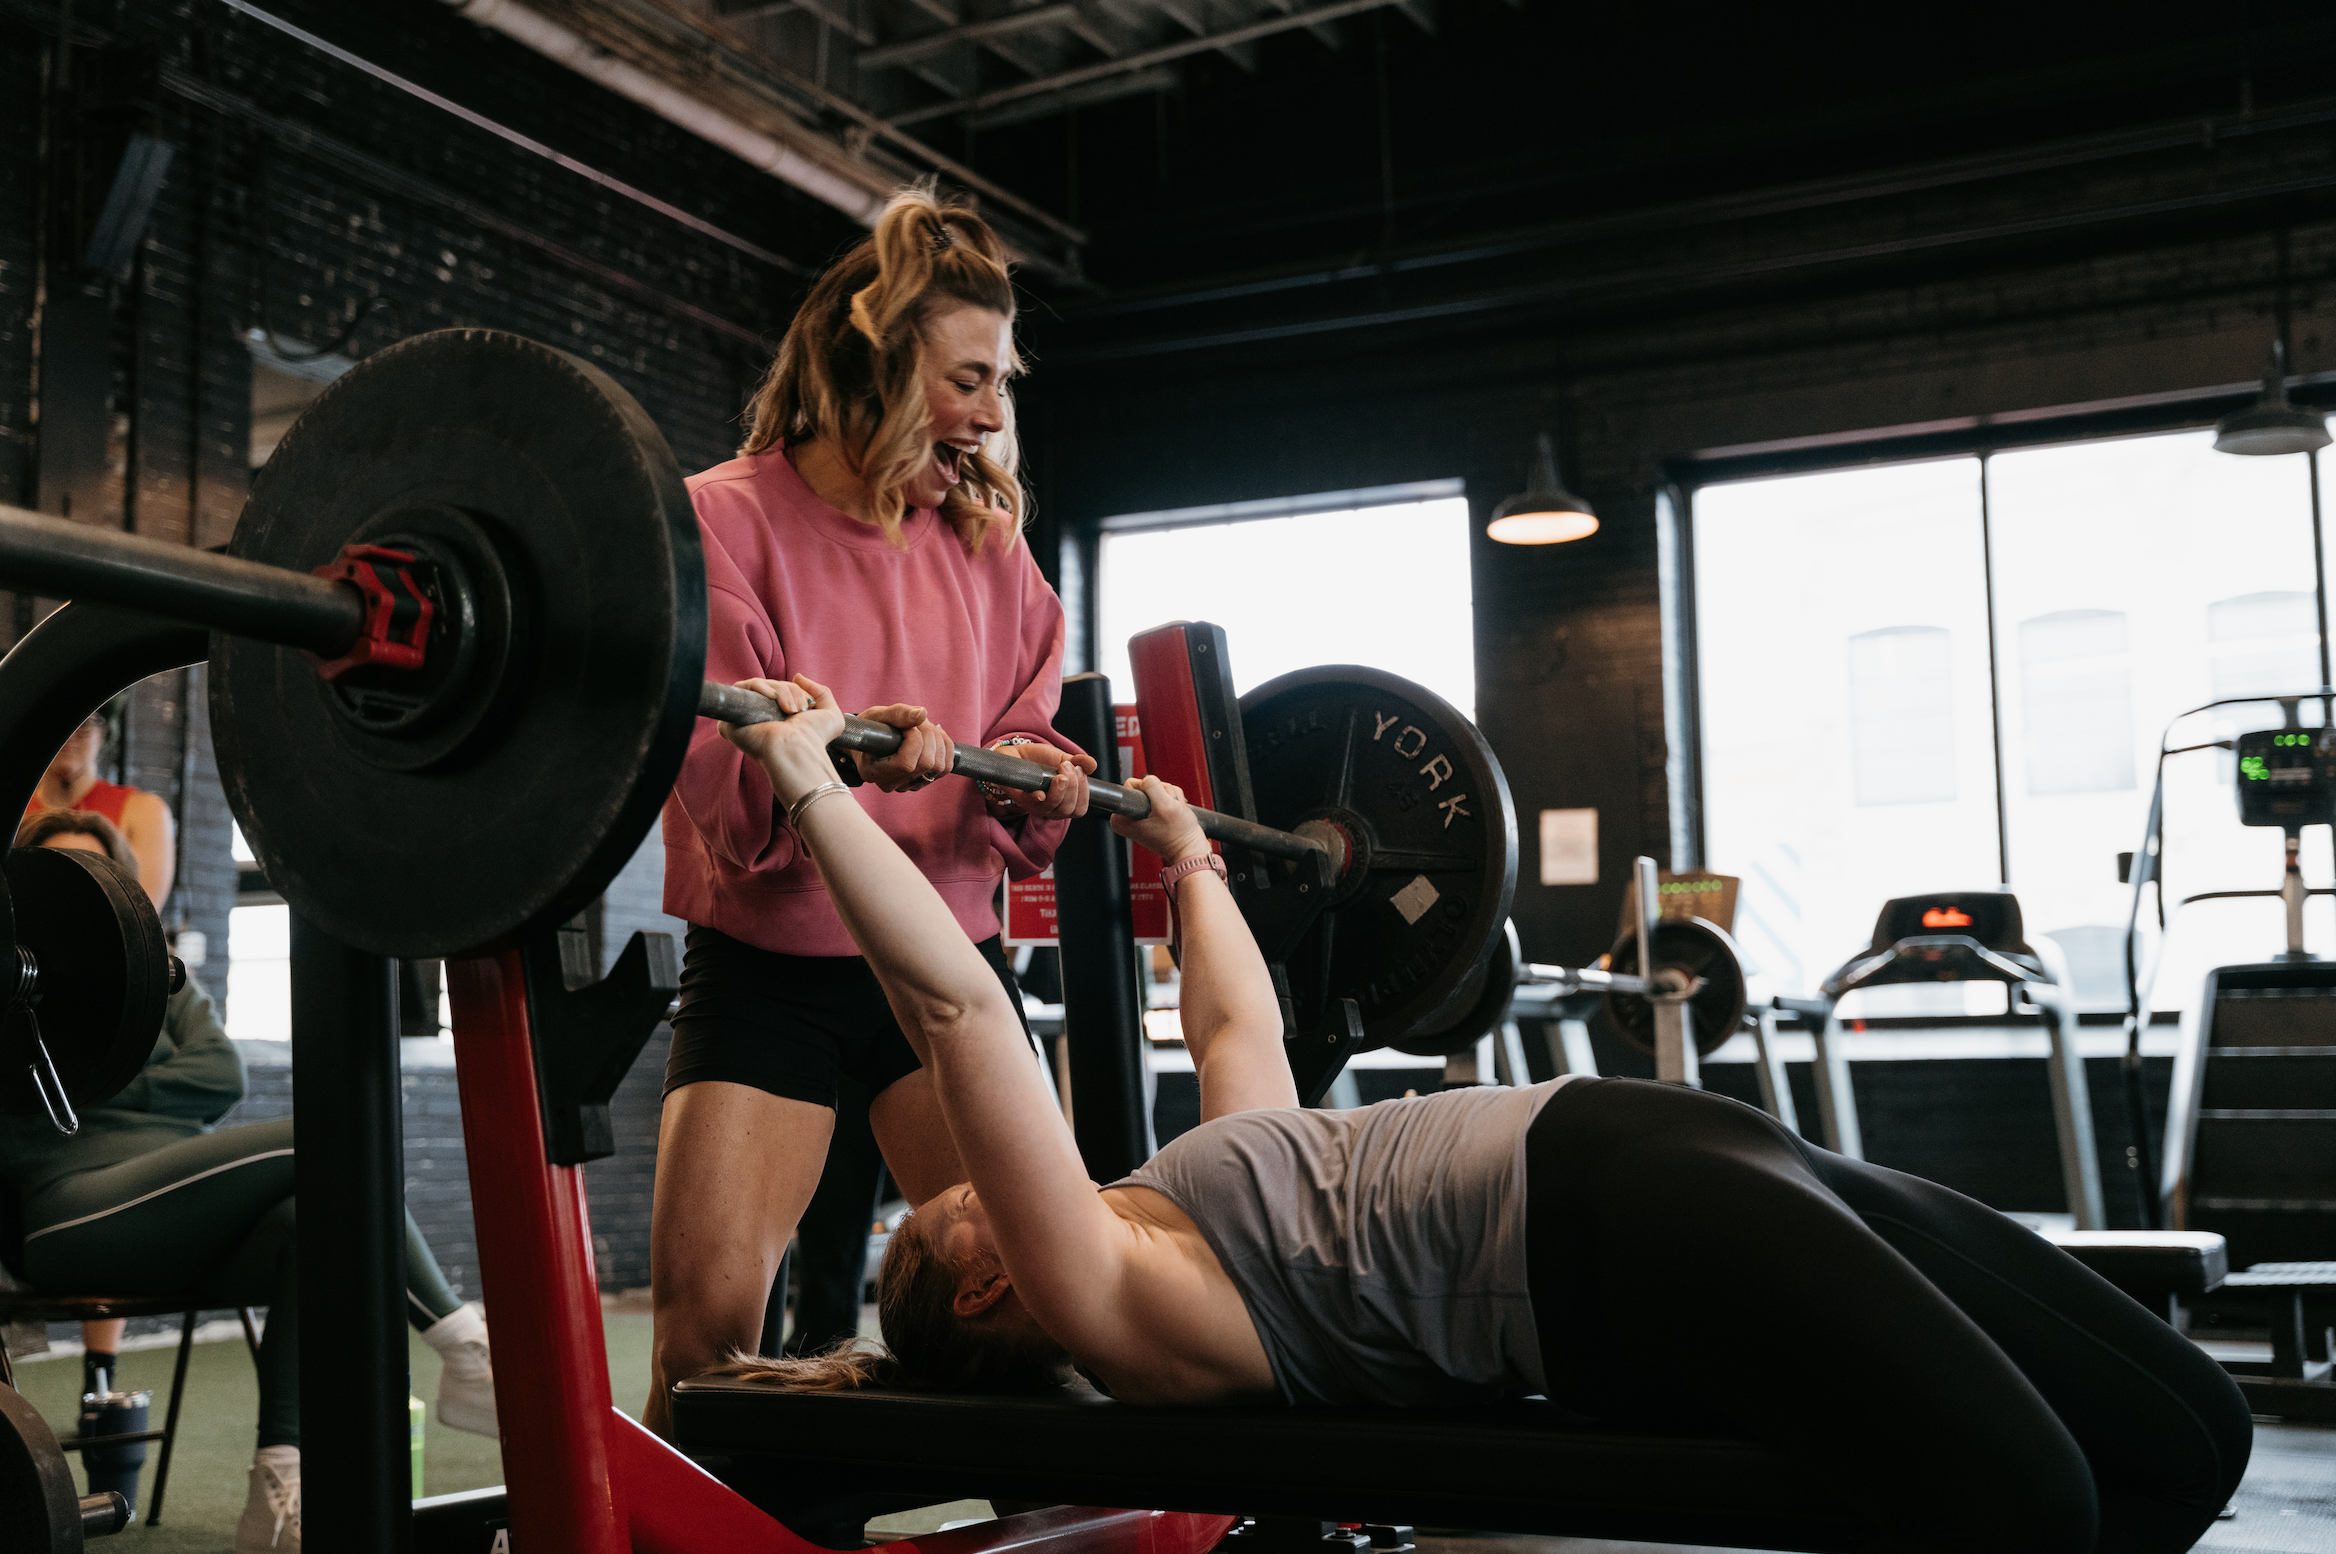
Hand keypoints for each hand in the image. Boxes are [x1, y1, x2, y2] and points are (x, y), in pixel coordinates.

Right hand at [720, 675, 846, 804]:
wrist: (798, 749)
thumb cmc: (815, 738)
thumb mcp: (831, 714)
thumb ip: (821, 691)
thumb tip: (797, 676)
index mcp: (782, 716)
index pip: (784, 690)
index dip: (797, 691)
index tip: (808, 706)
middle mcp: (764, 716)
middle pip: (774, 685)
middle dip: (791, 691)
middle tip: (799, 710)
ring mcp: (748, 715)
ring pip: (760, 685)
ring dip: (780, 692)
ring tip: (790, 710)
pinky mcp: (734, 715)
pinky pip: (742, 687)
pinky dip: (759, 687)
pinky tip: (772, 699)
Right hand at [853, 704, 955, 792]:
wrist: (867, 742)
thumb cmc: (868, 729)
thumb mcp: (875, 716)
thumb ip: (897, 714)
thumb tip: (923, 713)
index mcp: (874, 772)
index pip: (906, 763)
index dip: (914, 739)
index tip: (907, 725)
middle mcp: (891, 783)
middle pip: (926, 764)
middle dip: (929, 736)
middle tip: (919, 722)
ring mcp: (908, 785)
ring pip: (939, 766)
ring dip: (939, 740)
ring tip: (926, 726)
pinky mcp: (921, 781)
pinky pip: (945, 768)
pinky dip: (946, 747)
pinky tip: (936, 734)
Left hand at [989, 741, 1095, 820]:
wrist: (1020, 752)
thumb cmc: (1043, 760)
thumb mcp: (1065, 759)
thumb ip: (1079, 762)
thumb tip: (1092, 764)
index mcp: (1064, 802)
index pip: (1079, 809)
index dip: (1083, 793)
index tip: (1080, 771)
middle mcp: (1050, 808)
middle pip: (1066, 809)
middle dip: (1072, 787)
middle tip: (1067, 766)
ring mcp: (1035, 805)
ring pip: (1050, 808)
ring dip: (1059, 790)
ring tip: (1060, 771)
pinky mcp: (1019, 797)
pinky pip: (1029, 804)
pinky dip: (1037, 799)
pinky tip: (1041, 793)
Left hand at [1111, 774, 1207, 863]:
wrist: (1190, 849)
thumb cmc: (1178, 834)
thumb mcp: (1164, 804)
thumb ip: (1151, 785)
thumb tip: (1147, 779)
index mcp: (1121, 818)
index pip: (1131, 784)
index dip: (1149, 790)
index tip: (1155, 806)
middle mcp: (1127, 817)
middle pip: (1145, 786)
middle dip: (1162, 793)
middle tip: (1167, 809)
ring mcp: (1140, 816)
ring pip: (1156, 790)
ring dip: (1169, 797)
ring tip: (1172, 813)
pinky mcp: (1151, 815)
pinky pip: (1161, 796)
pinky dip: (1171, 802)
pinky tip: (1174, 813)